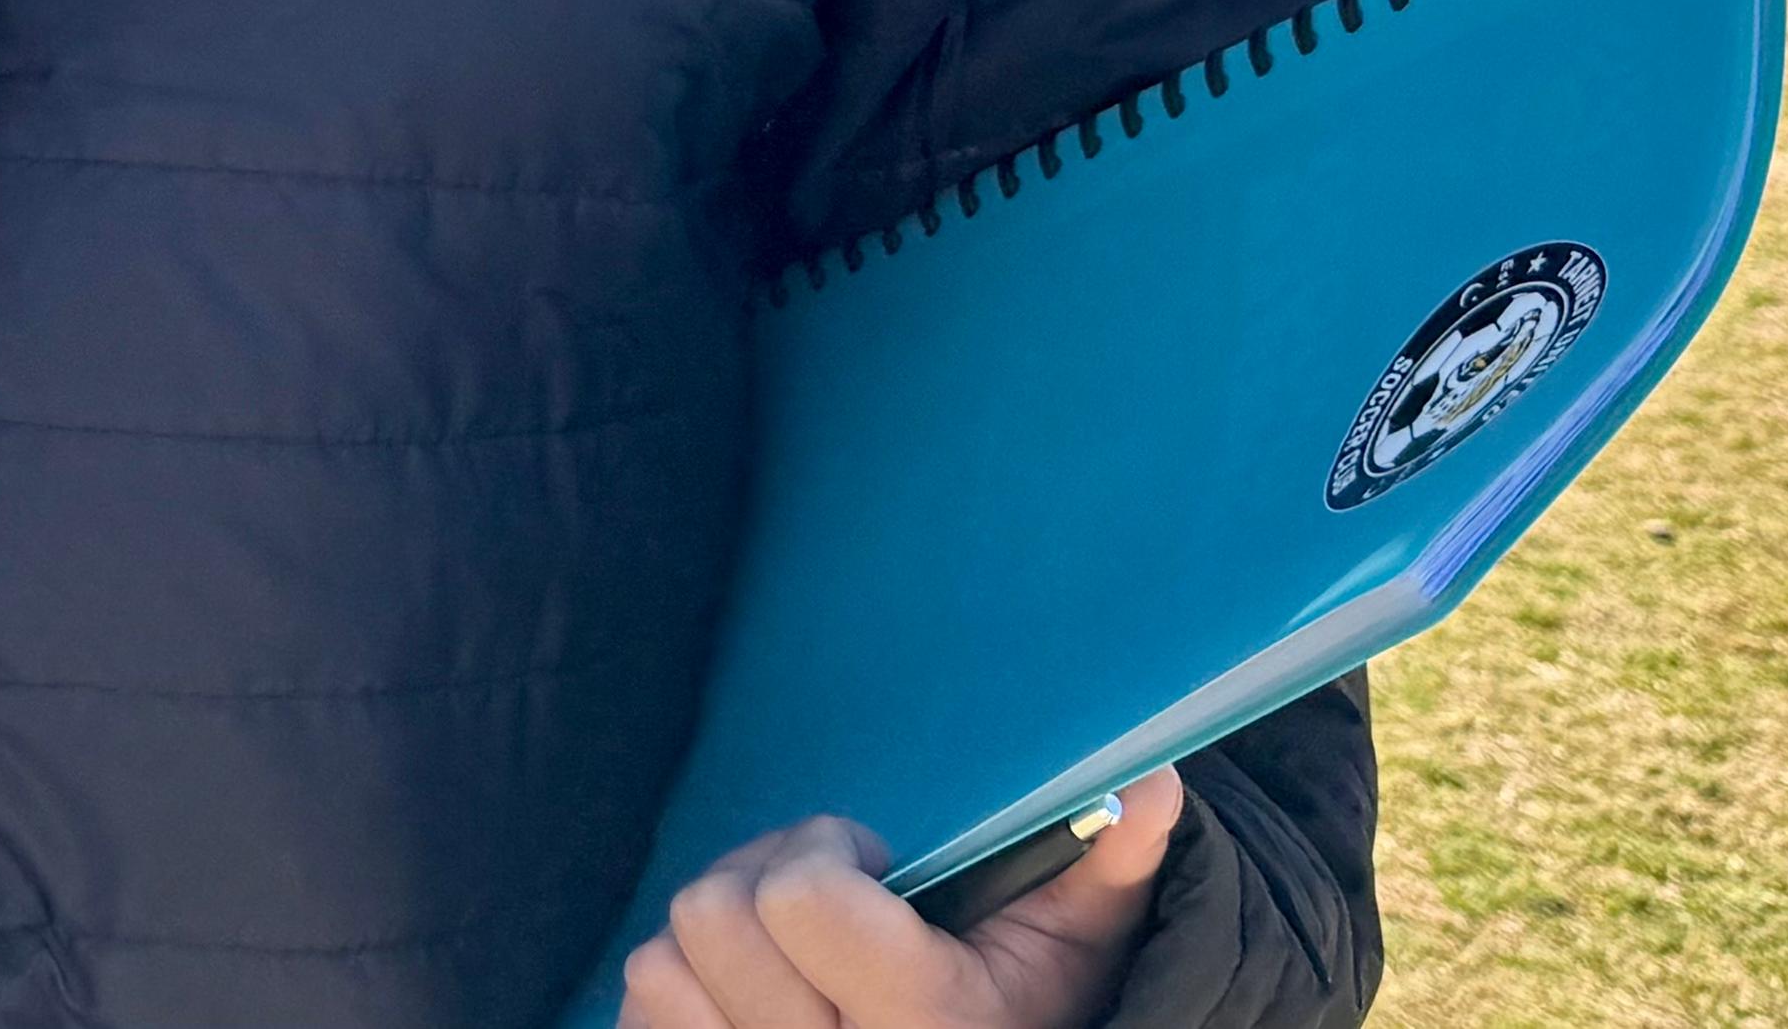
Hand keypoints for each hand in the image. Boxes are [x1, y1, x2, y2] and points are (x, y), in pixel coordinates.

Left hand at [615, 769, 1179, 1028]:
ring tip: (778, 949)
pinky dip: (674, 996)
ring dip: (706, 941)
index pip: (800, 899)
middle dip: (759, 878)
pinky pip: (636, 1022)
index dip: (823, 852)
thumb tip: (1151, 783)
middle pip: (712, 917)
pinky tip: (741, 996)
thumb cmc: (1032, 1021)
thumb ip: (1113, 867)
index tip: (869, 860)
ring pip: (656, 970)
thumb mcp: (1083, 953)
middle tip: (818, 894)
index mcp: (923, 1020)